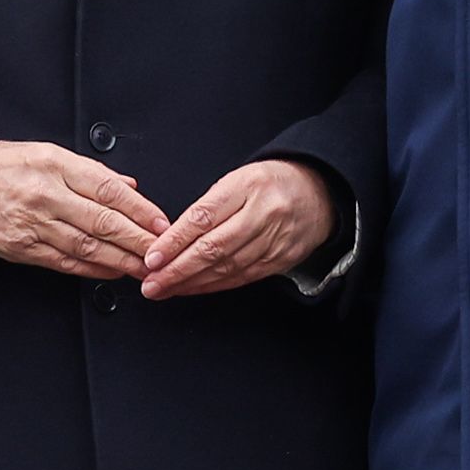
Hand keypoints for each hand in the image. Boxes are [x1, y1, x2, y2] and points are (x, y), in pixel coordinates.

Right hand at [0, 138, 164, 280]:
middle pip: (103, 222)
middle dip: (139, 240)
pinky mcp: (22, 248)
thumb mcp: (44, 152)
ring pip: (87, 246)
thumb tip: (128, 187)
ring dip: (121, 260)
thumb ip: (89, 171)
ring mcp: (33, 223)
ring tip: (145, 267)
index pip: (109, 189)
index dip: (140, 210)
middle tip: (163, 251)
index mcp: (55, 164)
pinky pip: (65, 262)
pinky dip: (93, 269)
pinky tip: (111, 271)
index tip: (161, 222)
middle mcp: (45, 194)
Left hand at [140, 157, 338, 300]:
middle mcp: (262, 214)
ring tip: (165, 288)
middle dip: (178, 269)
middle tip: (152, 283)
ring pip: (227, 267)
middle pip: (214, 248)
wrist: (318, 192)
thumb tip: (169, 238)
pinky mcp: (281, 260)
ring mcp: (274, 240)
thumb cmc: (269, 184)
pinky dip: (214, 285)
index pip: (203, 217)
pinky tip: (193, 288)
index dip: (175, 241)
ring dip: (192, 282)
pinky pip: (242, 277)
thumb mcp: (237, 180)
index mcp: (246, 187)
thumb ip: (206, 207)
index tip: (152, 257)